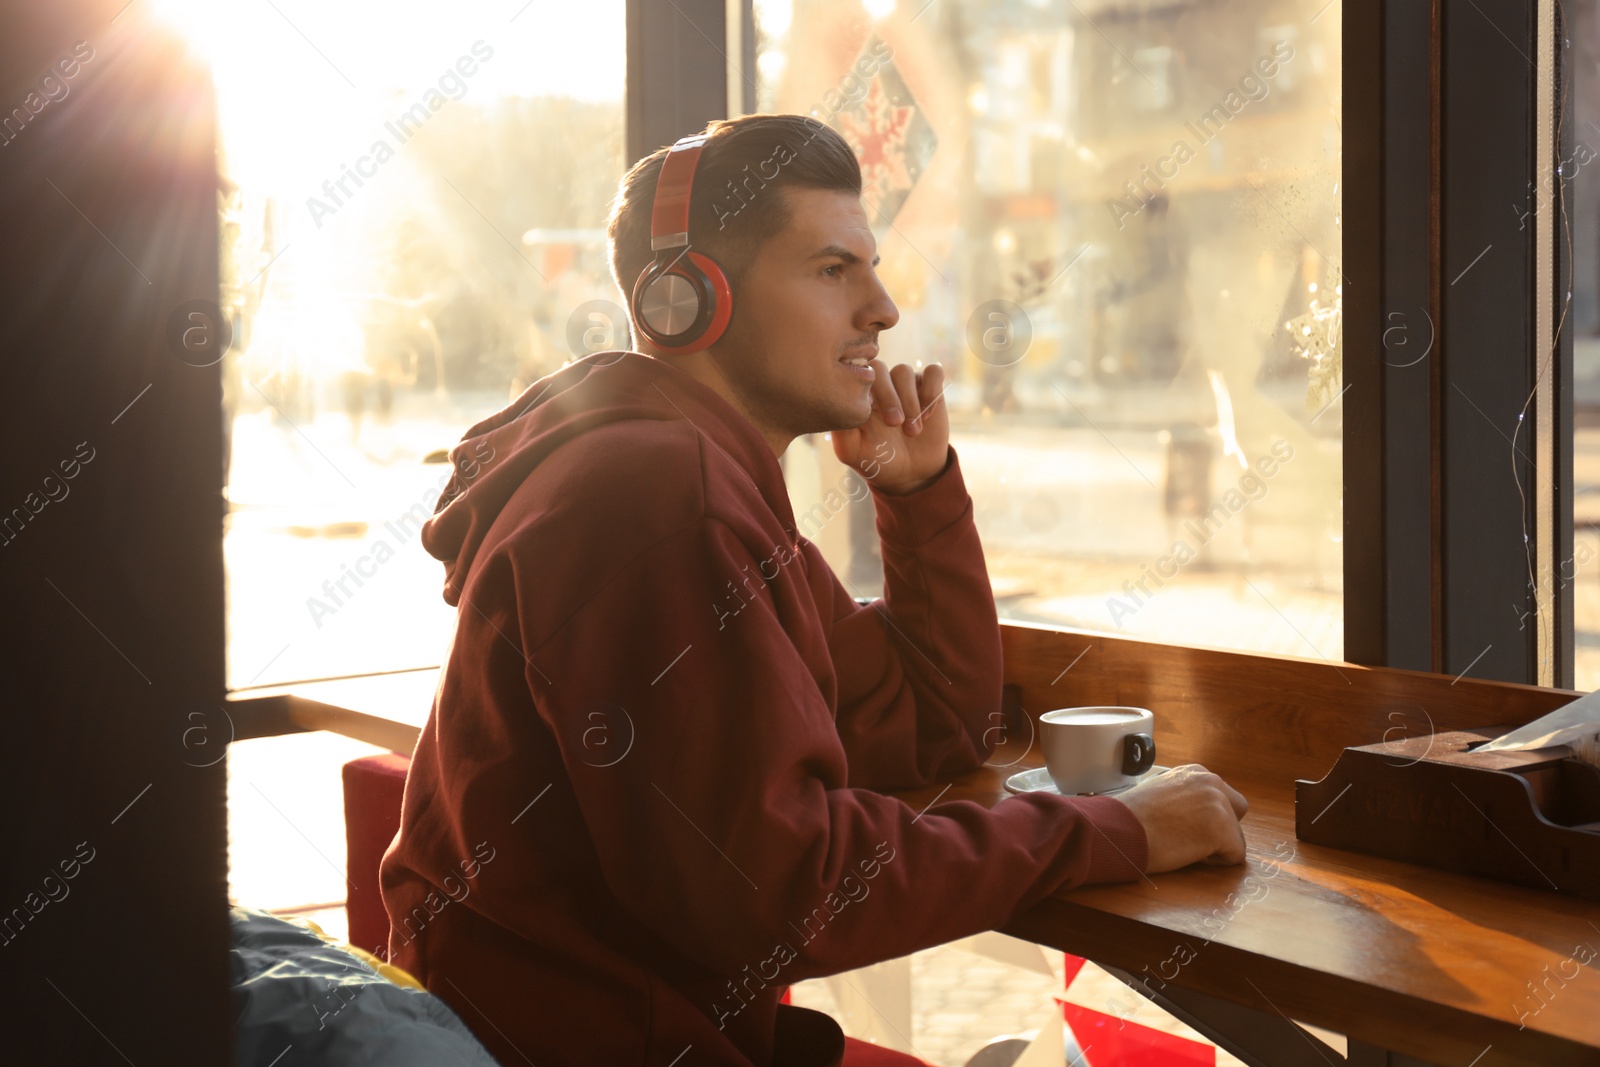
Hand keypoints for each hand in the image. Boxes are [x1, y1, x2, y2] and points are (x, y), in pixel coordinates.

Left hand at [831, 360, 948, 494]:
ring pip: (904, 371)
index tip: (869, 412)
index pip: (855, 374)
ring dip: (909, 402)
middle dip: (888, 397)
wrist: (911, 472)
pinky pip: (933, 372)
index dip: (863, 389)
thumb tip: (839, 407)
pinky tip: (927, 416)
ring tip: (912, 431)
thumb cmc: (877, 459)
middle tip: (894, 423)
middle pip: (880, 369)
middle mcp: (881, 385)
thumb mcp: (852, 452)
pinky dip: (931, 391)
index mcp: (860, 394)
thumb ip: (841, 431)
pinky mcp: (929, 387)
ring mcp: (905, 384)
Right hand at [1113, 764, 1249, 872]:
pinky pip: (1235, 856)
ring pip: (1235, 836)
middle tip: (1188, 836)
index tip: (1184, 824)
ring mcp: (1219, 805)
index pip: (1222, 797)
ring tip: (1181, 844)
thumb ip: (1184, 796)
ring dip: (1214, 846)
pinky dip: (1215, 863)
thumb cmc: (1131, 817)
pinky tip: (1187, 853)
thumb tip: (1196, 813)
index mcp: (1196, 772)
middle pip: (1237, 813)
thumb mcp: (1161, 791)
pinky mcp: (1223, 830)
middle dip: (1220, 828)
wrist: (1120, 828)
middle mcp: (1212, 782)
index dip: (1206, 817)